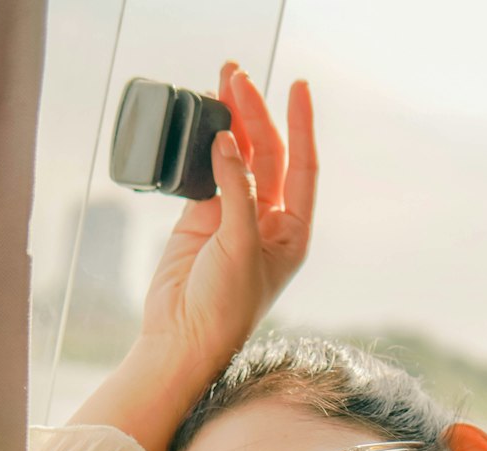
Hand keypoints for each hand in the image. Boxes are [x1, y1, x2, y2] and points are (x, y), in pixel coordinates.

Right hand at [138, 62, 317, 377]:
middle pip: (268, 155)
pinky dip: (204, 147)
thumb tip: (227, 142)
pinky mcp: (201, 218)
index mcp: (293, 233)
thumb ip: (238, 192)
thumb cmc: (224, 307)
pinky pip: (206, 171)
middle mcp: (268, 222)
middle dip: (255, 114)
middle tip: (237, 77)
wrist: (182, 338)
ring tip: (221, 84)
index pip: (303, 167)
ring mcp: (233, 218)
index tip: (299, 87)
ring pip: (236, 158)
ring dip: (230, 122)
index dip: (302, 125)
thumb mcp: (240, 246)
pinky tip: (202, 123)